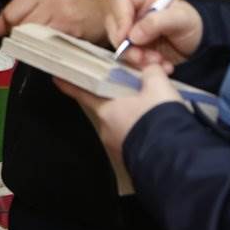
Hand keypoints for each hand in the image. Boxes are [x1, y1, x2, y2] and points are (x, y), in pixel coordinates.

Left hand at [0, 0, 108, 40]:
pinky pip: (39, 39)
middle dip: (13, 27)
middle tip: (29, 29)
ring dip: (30, 36)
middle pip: (10, 13)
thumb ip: (21, 4)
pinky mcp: (65, 22)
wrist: (107, 13)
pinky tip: (56, 37)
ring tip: (47, 31)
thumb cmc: (74, 4)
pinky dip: (42, 44)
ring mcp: (57, 2)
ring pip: (24, 28)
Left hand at [56, 65, 183, 167]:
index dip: (70, 84)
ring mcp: (119, 147)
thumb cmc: (159, 119)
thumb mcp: (159, 86)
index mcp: (107, 110)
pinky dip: (143, 130)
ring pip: (124, 123)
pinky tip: (159, 126)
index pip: (83, 92)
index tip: (56, 78)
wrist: (173, 158)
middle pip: (110, 107)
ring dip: (136, 115)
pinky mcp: (133, 159)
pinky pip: (134, 138)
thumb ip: (151, 73)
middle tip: (140, 91)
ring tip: (157, 109)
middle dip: (122, 99)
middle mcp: (108, 129)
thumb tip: (149, 70)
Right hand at [107, 0, 203, 68]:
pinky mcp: (135, 47)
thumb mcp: (181, 18)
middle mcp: (134, 12)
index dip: (119, 18)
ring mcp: (133, 30)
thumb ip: (158, 22)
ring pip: (120, 44)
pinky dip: (142, 65)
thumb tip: (133, 34)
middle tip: (140, 56)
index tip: (125, 37)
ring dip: (136, 57)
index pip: (121, 0)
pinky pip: (129, 58)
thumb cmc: (193, 24)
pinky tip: (161, 65)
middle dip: (126, 44)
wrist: (200, 45)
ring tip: (157, 61)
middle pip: (114, 24)